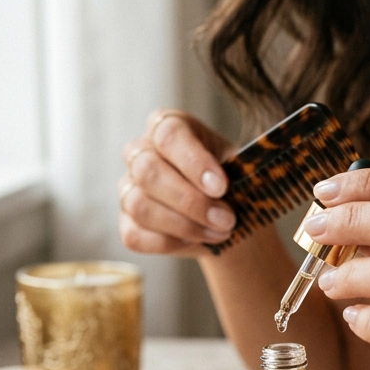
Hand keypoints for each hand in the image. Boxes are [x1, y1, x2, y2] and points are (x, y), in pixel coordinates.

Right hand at [118, 110, 236, 256]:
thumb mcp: (241, 168)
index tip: (221, 187)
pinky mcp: (127, 223)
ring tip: (220, 233)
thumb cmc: (233, 182)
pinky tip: (198, 240)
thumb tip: (222, 189)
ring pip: (140, 206)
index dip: (193, 162)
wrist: (231, 215)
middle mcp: (140, 153)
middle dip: (190, 201)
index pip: (168, 134)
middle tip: (226, 219)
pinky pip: (136, 236)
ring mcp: (128, 188)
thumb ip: (234, 172)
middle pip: (148, 171)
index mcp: (167, 126)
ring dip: (185, 226)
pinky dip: (171, 243)